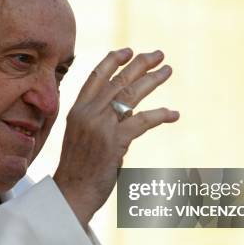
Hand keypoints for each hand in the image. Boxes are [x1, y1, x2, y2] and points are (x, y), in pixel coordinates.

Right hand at [54, 48, 178, 228]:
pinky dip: (160, 115)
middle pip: (118, 80)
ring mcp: (101, 126)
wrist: (70, 193)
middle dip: (140, 64)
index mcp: (77, 110)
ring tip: (167, 70)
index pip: (96, 77)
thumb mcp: (81, 137)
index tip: (128, 51)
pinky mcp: (114, 142)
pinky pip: (142, 121)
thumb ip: (100, 120)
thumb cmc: (77, 170)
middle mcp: (87, 113)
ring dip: (152, 80)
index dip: (113, 60)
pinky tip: (173, 114)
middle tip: (158, 54)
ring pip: (130, 95)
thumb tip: (126, 111)